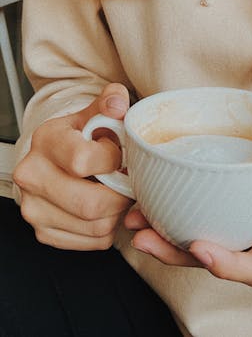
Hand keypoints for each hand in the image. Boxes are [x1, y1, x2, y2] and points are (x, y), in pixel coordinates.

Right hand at [13, 83, 133, 249]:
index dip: (112, 160)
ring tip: (118, 191)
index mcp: (46, 141)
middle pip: (91, 204)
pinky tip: (107, 207)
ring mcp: (35, 208)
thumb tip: (117, 102)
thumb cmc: (85, 135)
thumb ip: (112, 101)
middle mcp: (32, 176)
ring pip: (96, 226)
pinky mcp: (44, 232)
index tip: (118, 154)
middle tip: (128, 181)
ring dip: (118, 212)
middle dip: (122, 194)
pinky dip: (109, 227)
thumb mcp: (98, 113)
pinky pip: (93, 241)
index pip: (83, 161)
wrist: (61, 155)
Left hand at [125, 140, 251, 285]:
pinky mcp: (232, 196)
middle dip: (176, 254)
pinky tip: (152, 196)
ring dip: (166, 234)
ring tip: (135, 218)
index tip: (199, 247)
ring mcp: (244, 216)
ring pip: (202, 235)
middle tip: (142, 235)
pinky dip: (175, 208)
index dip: (225, 266)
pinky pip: (203, 210)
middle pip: (216, 257)